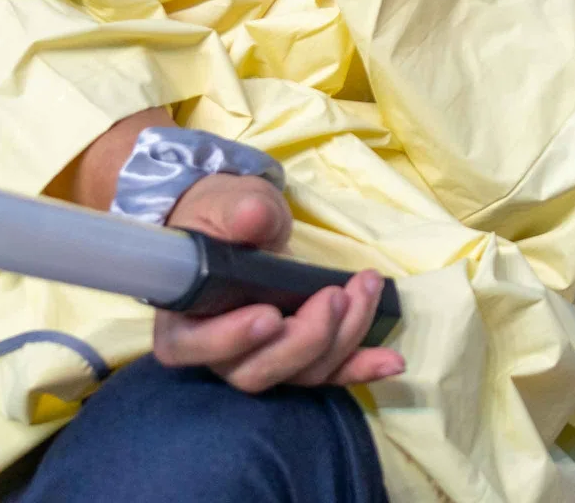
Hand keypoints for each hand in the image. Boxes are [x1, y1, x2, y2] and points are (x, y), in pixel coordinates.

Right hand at [153, 174, 404, 391]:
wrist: (243, 221)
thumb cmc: (225, 214)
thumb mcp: (229, 202)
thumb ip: (238, 211)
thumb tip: (253, 219)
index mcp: (183, 317)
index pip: (190, 347)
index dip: (229, 340)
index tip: (270, 316)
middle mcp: (219, 351)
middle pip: (256, 370)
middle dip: (306, 338)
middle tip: (336, 294)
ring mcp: (263, 358)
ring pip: (301, 373)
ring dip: (343, 338)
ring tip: (367, 289)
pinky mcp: (300, 356)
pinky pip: (329, 372)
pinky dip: (361, 368)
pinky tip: (391, 360)